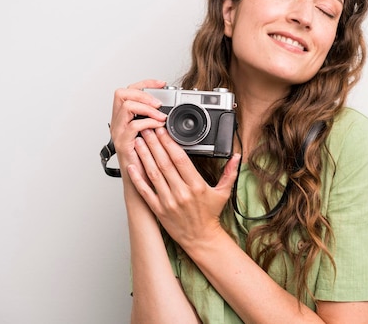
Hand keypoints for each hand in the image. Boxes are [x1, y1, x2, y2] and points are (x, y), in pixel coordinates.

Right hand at [109, 79, 167, 172]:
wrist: (141, 183)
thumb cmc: (147, 160)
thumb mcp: (152, 134)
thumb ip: (155, 120)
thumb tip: (169, 109)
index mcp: (124, 118)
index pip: (128, 91)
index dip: (145, 83)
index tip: (161, 83)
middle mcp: (118, 123)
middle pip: (121, 93)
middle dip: (143, 93)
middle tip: (158, 103)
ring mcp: (118, 133)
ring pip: (126, 105)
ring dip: (147, 107)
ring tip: (160, 116)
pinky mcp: (123, 144)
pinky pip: (134, 125)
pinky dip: (149, 122)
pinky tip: (158, 127)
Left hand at [127, 127, 240, 247]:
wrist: (200, 238)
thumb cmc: (209, 215)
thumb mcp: (223, 192)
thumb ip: (229, 172)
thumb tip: (237, 157)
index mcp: (197, 186)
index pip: (180, 159)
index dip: (169, 143)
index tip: (162, 131)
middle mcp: (181, 193)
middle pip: (164, 163)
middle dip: (154, 144)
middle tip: (146, 130)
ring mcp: (168, 201)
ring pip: (153, 174)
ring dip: (144, 156)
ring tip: (138, 142)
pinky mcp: (158, 209)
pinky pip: (145, 191)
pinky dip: (137, 178)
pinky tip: (131, 166)